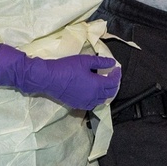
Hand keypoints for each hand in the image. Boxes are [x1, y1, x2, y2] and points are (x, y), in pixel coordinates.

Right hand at [0, 44, 120, 110]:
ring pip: (102, 100)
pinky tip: (94, 93)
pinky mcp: (78, 105)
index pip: (113, 82)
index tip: (116, 68)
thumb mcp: (85, 61)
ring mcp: (86, 102)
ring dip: (106, 92)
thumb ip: (101, 62)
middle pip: (110, 93)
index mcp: (97, 85)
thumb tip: (112, 63)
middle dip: (114, 84)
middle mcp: (94, 96)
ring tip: (105, 84)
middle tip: (112, 76)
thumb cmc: (67, 67)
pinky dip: (97, 99)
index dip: (117, 74)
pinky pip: (93, 104)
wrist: (49, 78)